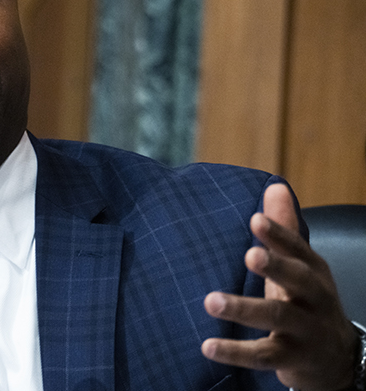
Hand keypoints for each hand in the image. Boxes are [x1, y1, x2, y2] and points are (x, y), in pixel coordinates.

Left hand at [201, 183, 358, 389]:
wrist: (337, 359)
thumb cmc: (306, 302)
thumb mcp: (300, 266)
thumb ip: (284, 230)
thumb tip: (275, 186)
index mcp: (312, 271)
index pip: (298, 249)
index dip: (279, 234)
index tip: (256, 219)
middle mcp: (314, 298)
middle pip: (297, 280)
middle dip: (275, 267)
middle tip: (249, 255)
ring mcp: (305, 329)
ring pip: (276, 317)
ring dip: (244, 309)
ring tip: (210, 302)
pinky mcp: (292, 358)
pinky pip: (263, 355)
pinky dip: (235, 352)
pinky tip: (207, 346)